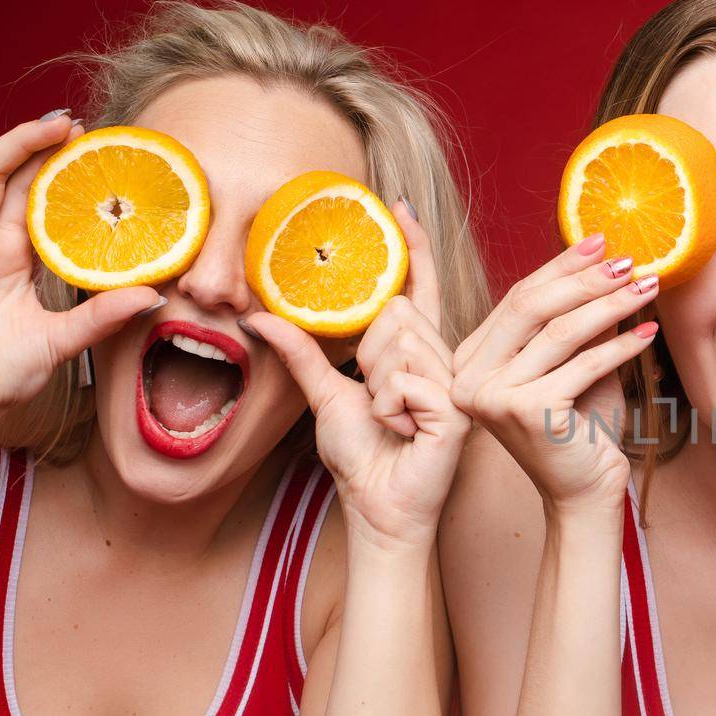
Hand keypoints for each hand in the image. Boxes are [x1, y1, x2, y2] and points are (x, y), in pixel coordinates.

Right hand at [0, 112, 162, 434]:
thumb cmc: (1, 373)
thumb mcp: (62, 341)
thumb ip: (102, 318)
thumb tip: (155, 298)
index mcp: (17, 265)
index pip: (49, 216)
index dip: (73, 193)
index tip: (110, 175)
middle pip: (24, 186)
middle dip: (53, 156)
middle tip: (95, 135)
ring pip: (2, 174)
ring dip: (32, 144)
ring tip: (69, 125)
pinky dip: (9, 154)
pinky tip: (37, 137)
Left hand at [242, 201, 465, 548]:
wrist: (380, 508)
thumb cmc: (361, 457)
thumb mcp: (325, 394)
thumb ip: (301, 351)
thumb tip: (258, 315)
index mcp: (417, 352)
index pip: (418, 288)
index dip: (412, 249)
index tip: (398, 208)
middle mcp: (443, 360)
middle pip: (397, 313)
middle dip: (371, 356)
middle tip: (377, 399)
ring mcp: (455, 383)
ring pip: (400, 344)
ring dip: (378, 387)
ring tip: (391, 419)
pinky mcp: (457, 408)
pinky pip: (405, 380)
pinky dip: (390, 409)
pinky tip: (403, 432)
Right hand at [448, 235, 657, 513]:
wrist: (585, 489)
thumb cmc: (581, 426)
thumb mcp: (576, 363)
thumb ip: (579, 320)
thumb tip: (605, 262)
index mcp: (472, 359)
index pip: (518, 299)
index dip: (561, 267)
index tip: (599, 241)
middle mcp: (471, 377)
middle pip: (532, 308)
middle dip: (585, 279)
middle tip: (627, 260)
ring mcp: (494, 396)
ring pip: (560, 333)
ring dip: (610, 306)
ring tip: (647, 287)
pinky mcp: (527, 412)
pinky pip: (583, 365)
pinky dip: (621, 347)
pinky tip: (649, 334)